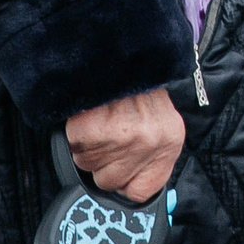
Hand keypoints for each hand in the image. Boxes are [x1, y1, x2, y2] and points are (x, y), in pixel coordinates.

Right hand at [66, 87, 183, 202]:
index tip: (118, 169)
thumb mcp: (158, 121)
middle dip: (102, 161)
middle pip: (108, 181)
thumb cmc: (137, 85)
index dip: (124, 183)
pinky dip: (74, 133)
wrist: (120, 50)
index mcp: (170, 141)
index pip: (141, 192)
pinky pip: (73, 148)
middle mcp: (149, 143)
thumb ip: (150, 155)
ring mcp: (122, 138)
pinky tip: (88, 114)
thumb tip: (129, 188)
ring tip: (101, 118)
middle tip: (109, 131)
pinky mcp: (93, 130)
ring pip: (87, 164)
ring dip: (87, 145)